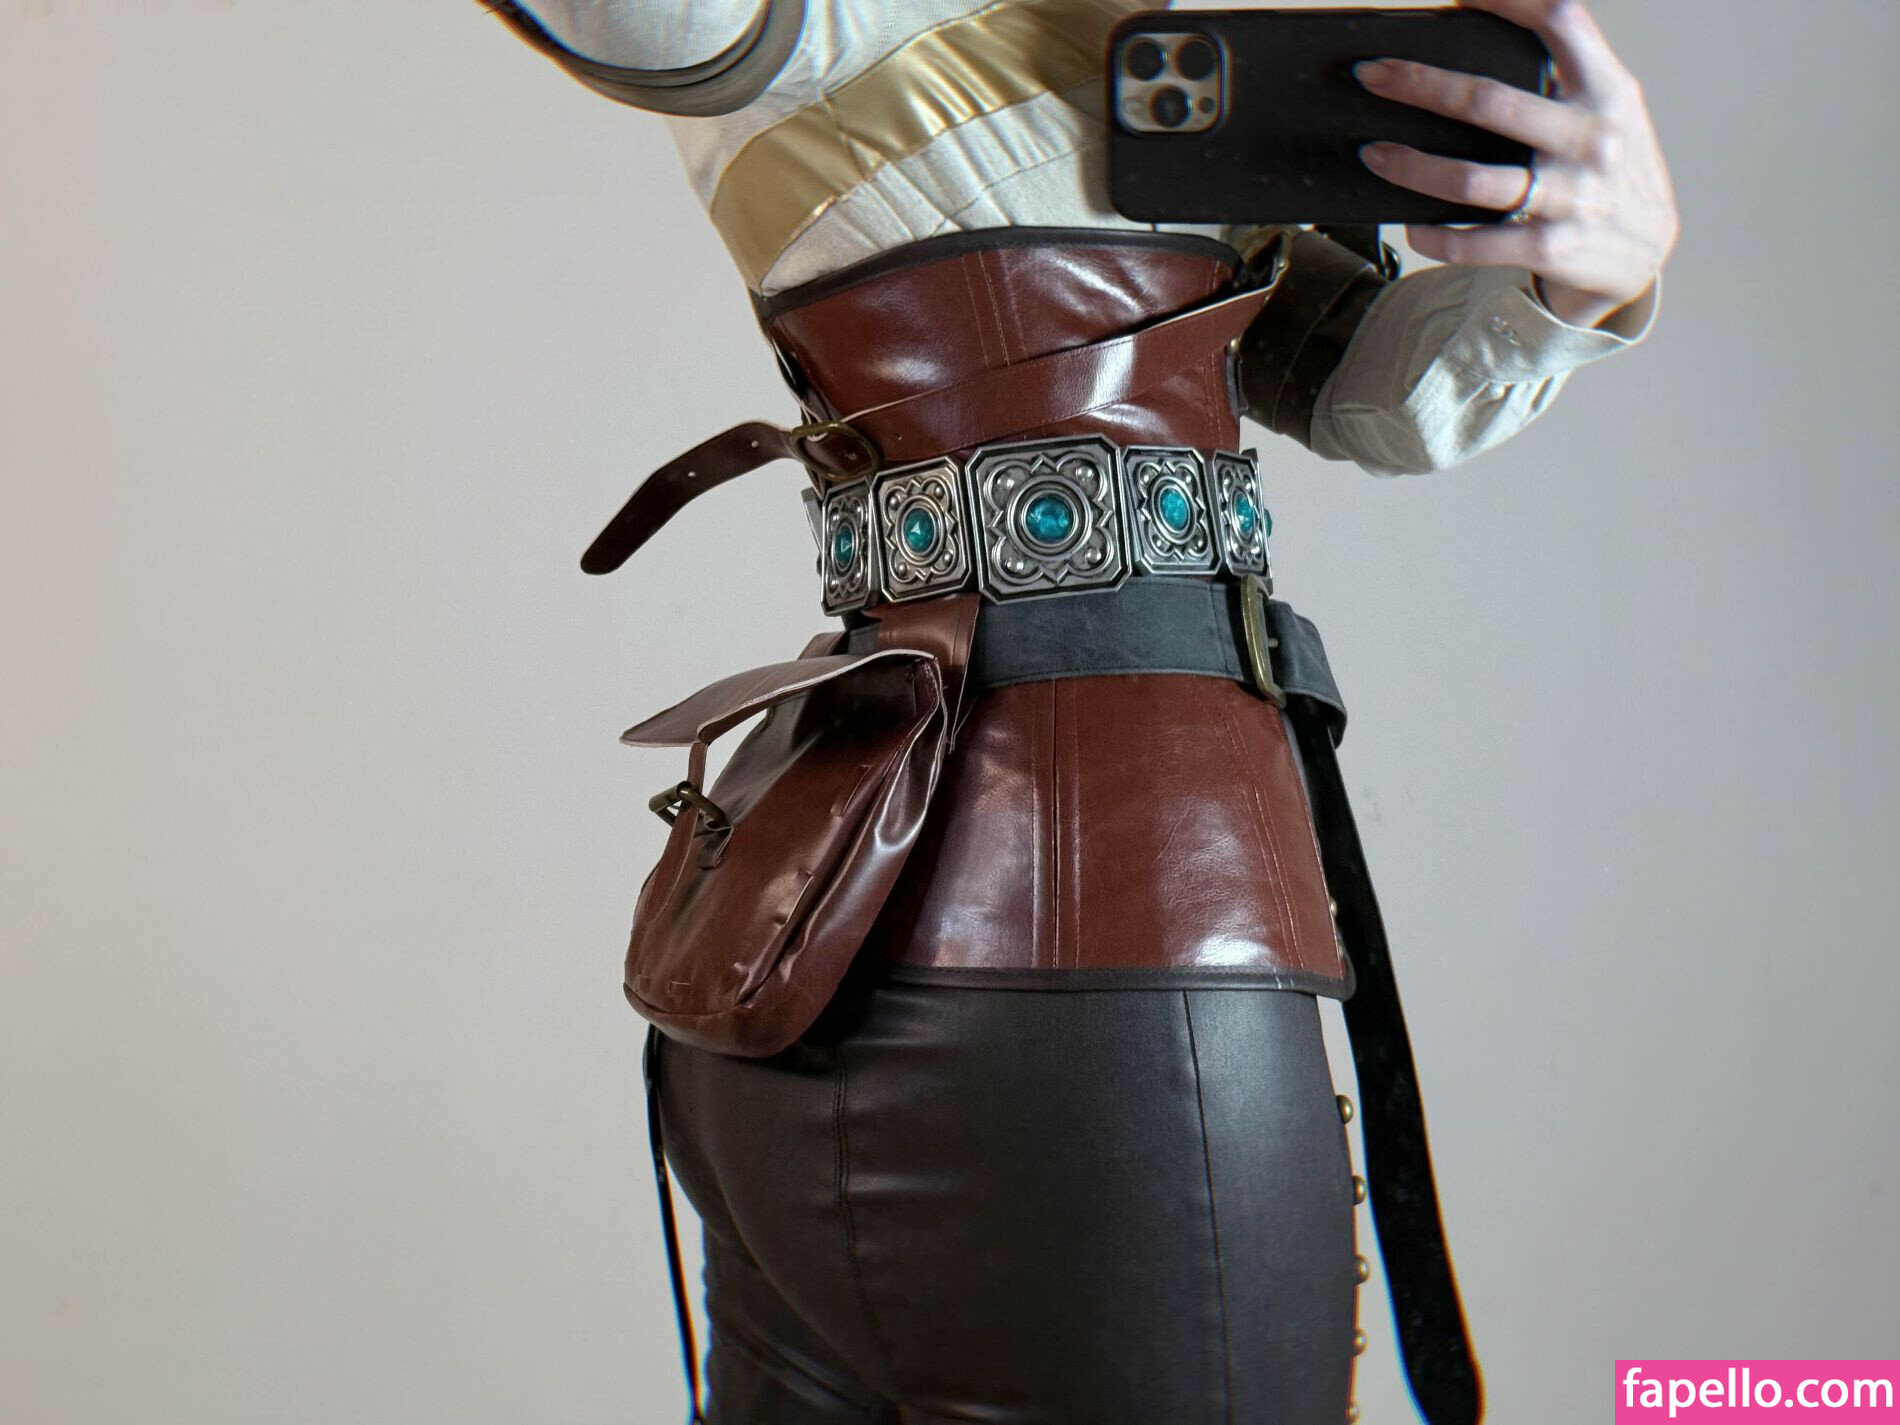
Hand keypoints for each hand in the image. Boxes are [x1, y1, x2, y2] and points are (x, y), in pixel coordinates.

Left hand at [1351, 0, 1678, 329]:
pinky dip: (1433, 234)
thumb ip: (1563, 73)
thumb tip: (1477, 26)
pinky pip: (1473, 243)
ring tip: (1373, 153)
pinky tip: (1410, 224)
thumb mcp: (1605, 107)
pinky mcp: (1550, 248)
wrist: (1647, 250)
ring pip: (1471, 180)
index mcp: (1607, 90)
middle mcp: (1592, 138)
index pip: (1560, 20)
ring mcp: (1571, 197)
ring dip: (1410, 166)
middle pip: (1489, 101)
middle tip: (1371, 75)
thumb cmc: (1610, 165)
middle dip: (1420, 84)